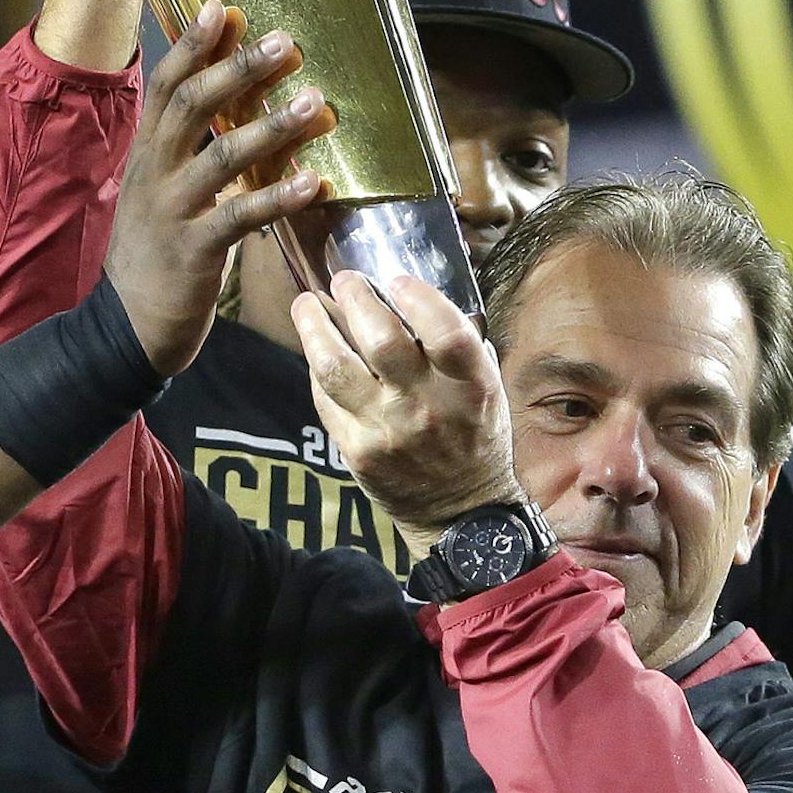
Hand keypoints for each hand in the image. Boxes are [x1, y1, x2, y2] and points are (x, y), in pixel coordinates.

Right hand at [103, 2, 323, 376]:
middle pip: (192, 107)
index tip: (221, 5)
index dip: (192, 45)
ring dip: (272, 127)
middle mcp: (156, 174)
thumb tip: (232, 105)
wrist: (125, 329)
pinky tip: (312, 180)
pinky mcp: (194, 253)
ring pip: (221, 158)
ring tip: (316, 102)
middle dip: (238, 69)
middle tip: (285, 41)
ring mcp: (173, 212)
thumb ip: (192, 150)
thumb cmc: (158, 256)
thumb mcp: (165, 192)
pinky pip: (239, 219)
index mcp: (149, 155)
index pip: (166, 86)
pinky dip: (277, 197)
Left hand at [290, 272, 523, 542]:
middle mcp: (428, 408)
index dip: (418, 297)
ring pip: (336, 367)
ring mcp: (387, 432)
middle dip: (355, 298)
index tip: (396, 278)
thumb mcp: (486, 389)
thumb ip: (458, 345)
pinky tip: (316, 347)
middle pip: (382, 340)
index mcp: (471, 388)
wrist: (460, 514)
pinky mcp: (356, 451)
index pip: (446, 333)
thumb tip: (415, 292)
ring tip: (306, 304)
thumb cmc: (474, 437)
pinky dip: (317, 366)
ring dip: (314, 327)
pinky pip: (325, 398)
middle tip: (344, 280)